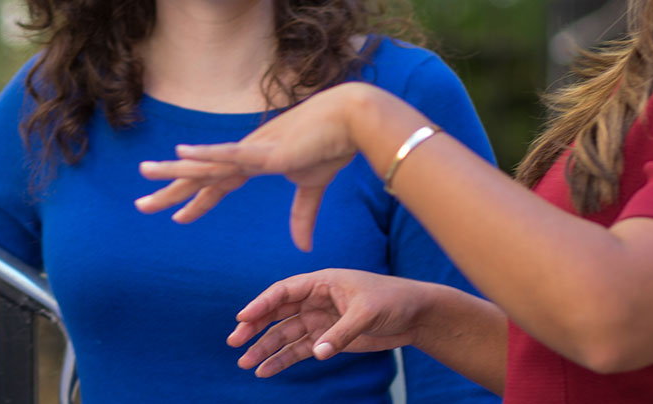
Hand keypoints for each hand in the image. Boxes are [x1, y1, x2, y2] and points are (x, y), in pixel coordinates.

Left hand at [134, 83, 371, 249]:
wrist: (351, 122)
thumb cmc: (331, 147)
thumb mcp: (312, 188)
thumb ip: (302, 217)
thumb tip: (303, 246)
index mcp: (253, 162)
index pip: (217, 186)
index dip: (196, 203)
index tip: (176, 217)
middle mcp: (244, 155)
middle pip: (201, 177)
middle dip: (171, 191)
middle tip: (140, 204)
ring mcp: (251, 150)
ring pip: (206, 165)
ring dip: (175, 171)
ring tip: (145, 173)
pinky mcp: (264, 151)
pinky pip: (230, 153)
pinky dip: (206, 153)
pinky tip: (181, 151)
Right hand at [229, 268, 432, 376]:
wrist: (417, 315)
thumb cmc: (393, 301)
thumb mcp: (367, 313)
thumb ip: (341, 334)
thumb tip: (317, 353)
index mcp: (321, 282)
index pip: (283, 292)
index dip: (261, 304)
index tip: (242, 318)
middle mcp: (315, 300)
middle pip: (277, 313)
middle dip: (254, 328)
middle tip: (235, 342)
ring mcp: (319, 320)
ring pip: (284, 335)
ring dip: (265, 348)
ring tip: (245, 364)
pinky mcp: (327, 338)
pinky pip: (299, 350)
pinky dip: (282, 360)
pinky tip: (266, 370)